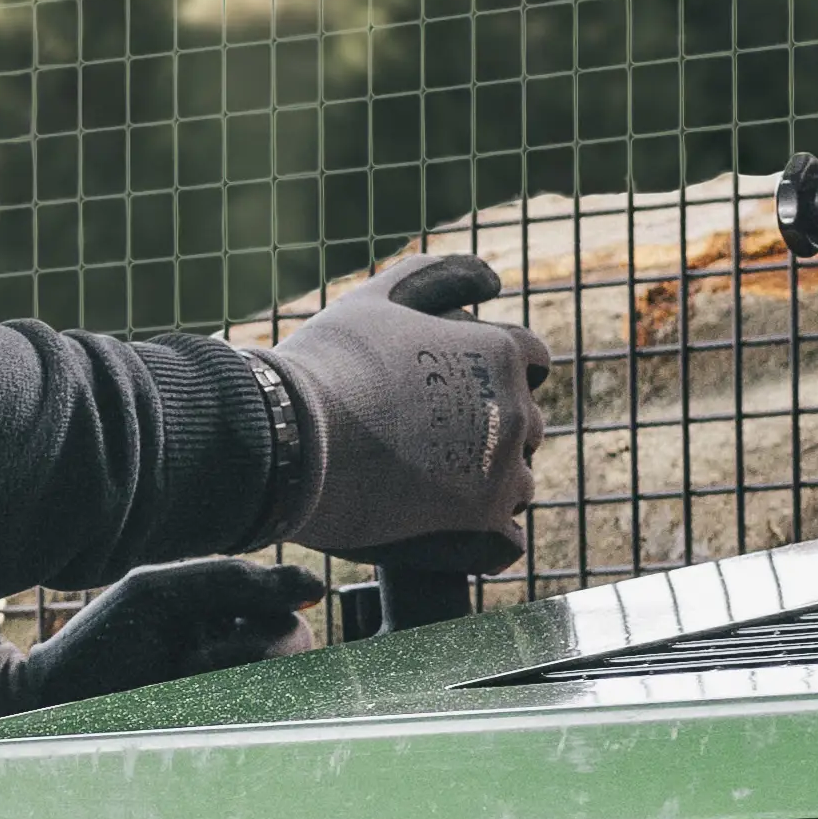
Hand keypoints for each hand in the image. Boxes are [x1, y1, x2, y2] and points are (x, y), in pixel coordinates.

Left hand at [0, 554, 315, 717]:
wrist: (54, 706)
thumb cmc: (99, 646)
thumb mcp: (160, 594)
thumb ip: (234, 580)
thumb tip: (317, 587)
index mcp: (222, 607)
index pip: (285, 603)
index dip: (264, 611)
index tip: (220, 624)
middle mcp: (234, 646)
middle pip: (292, 642)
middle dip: (247, 648)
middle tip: (191, 660)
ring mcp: (230, 689)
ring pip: (280, 681)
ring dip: (231, 673)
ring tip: (179, 679)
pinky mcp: (221, 725)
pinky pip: (260, 718)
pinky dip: (225, 707)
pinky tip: (184, 703)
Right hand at [258, 253, 546, 555]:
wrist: (284, 443)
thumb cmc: (324, 368)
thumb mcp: (375, 300)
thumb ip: (436, 277)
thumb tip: (494, 278)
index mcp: (499, 352)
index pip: (533, 364)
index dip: (490, 379)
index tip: (449, 397)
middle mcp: (514, 410)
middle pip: (526, 428)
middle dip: (488, 436)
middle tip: (422, 447)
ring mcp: (502, 473)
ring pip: (518, 486)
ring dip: (483, 490)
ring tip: (421, 493)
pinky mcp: (482, 528)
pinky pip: (506, 542)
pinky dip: (480, 540)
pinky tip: (436, 532)